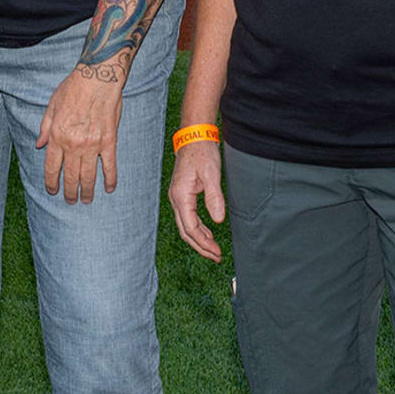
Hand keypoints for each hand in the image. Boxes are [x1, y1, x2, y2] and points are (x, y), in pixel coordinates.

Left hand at [35, 65, 125, 203]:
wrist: (97, 78)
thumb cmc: (73, 88)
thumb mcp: (52, 106)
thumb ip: (45, 127)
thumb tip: (39, 145)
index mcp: (58, 136)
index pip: (52, 167)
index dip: (51, 182)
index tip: (52, 191)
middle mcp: (73, 144)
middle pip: (70, 176)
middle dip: (69, 192)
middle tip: (70, 201)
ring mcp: (93, 145)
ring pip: (89, 175)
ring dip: (87, 190)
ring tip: (87, 200)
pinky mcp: (109, 141)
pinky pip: (110, 165)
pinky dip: (110, 179)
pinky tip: (109, 189)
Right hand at [167, 140, 225, 261]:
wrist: (194, 137)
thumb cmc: (202, 153)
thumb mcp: (211, 174)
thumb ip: (214, 197)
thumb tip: (218, 220)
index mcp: (181, 196)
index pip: (190, 228)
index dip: (203, 242)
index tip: (217, 251)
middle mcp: (176, 199)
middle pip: (186, 231)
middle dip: (201, 246)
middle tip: (217, 256)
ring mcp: (178, 197)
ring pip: (186, 226)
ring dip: (200, 239)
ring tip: (214, 250)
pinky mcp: (183, 195)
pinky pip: (188, 218)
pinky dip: (198, 229)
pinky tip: (208, 234)